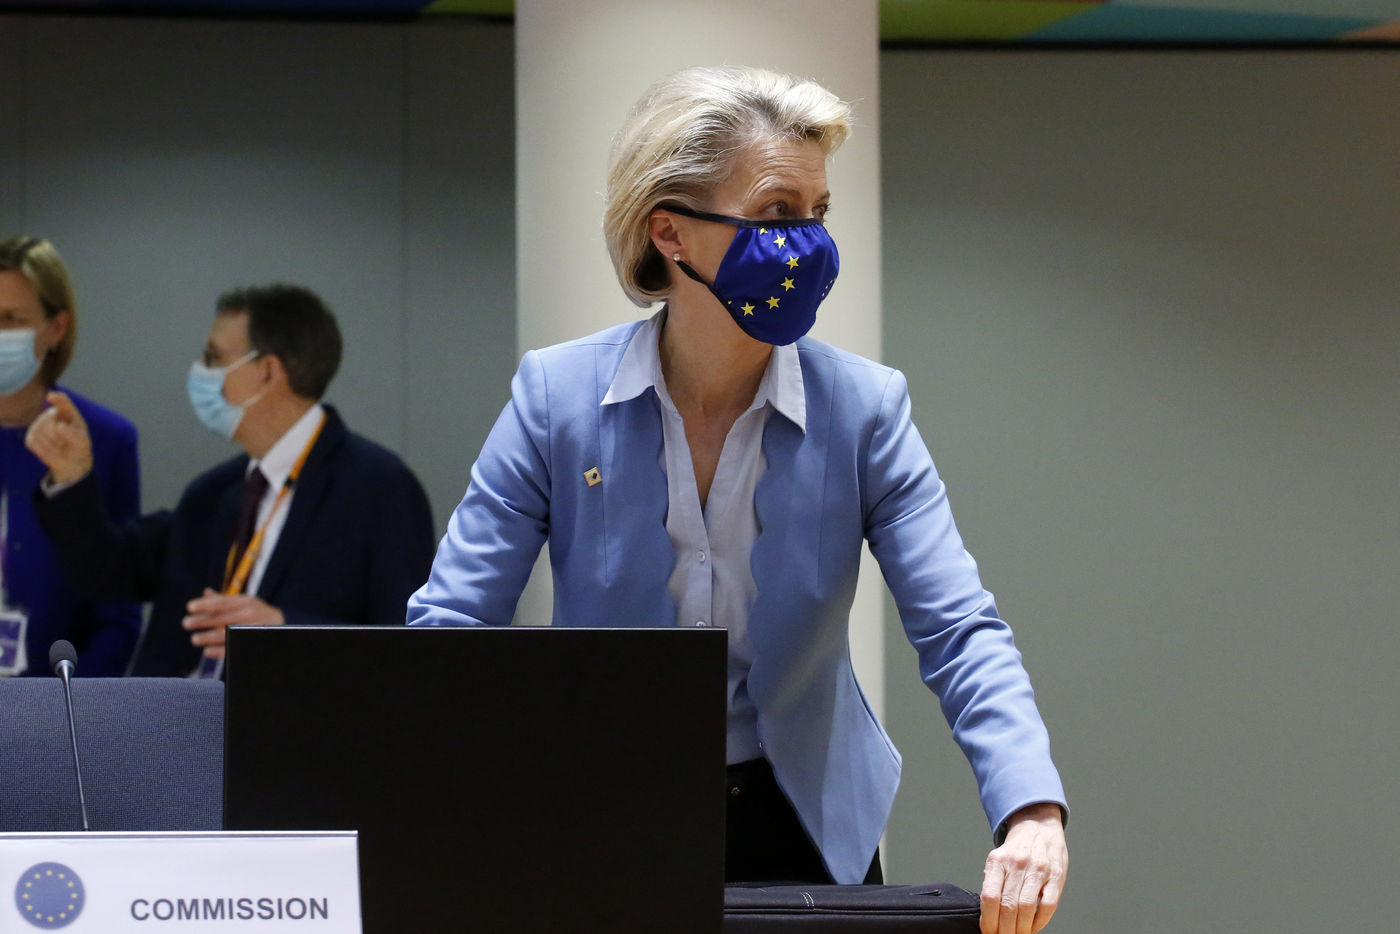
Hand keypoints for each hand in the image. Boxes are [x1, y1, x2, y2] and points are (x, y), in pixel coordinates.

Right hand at [25, 391, 93, 485]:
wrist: (71, 462)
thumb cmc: (79, 447)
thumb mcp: (82, 442)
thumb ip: (73, 434)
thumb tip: (59, 426)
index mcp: (68, 413)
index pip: (62, 401)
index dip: (56, 398)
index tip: (51, 397)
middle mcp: (52, 415)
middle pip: (48, 418)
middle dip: (56, 434)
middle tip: (64, 443)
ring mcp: (39, 425)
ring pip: (39, 431)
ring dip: (51, 444)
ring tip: (60, 447)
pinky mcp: (31, 437)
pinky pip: (33, 442)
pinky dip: (43, 450)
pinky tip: (51, 451)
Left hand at [183, 588, 284, 658]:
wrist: (283, 628)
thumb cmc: (258, 614)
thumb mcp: (245, 603)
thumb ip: (225, 600)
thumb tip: (206, 593)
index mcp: (246, 602)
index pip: (223, 602)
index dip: (205, 604)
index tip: (189, 607)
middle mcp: (250, 614)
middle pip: (222, 617)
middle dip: (202, 621)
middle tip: (186, 623)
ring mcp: (252, 629)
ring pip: (226, 633)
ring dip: (208, 637)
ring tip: (194, 639)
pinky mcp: (252, 643)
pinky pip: (233, 647)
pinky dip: (219, 650)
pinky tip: (207, 651)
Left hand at [980, 802, 1067, 933]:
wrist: (1038, 827)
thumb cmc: (1016, 850)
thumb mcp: (998, 860)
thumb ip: (993, 883)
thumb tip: (987, 916)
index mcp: (998, 861)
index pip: (990, 897)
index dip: (988, 921)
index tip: (988, 932)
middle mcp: (1017, 863)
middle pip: (1008, 905)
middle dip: (1004, 929)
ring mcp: (1038, 869)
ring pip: (1027, 907)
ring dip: (1021, 929)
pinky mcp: (1057, 875)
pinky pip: (1048, 905)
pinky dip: (1040, 922)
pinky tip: (1033, 927)